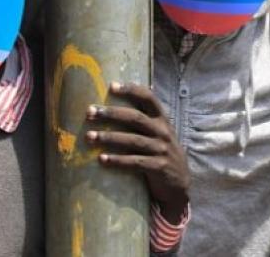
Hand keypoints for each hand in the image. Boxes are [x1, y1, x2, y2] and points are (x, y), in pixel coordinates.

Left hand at [86, 82, 189, 223]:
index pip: (149, 98)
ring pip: (133, 140)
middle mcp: (163, 132)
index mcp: (162, 120)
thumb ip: (147, 119)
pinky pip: (135, 162)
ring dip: (109, 137)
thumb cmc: (163, 154)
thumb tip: (129, 96)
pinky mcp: (159, 167)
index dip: (131, 90)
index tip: (111, 86)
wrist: (180, 183)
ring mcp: (162, 150)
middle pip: (135, 118)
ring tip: (89, 136)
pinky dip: (118, 160)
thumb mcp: (160, 133)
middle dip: (111, 113)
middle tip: (90, 112)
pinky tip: (102, 159)